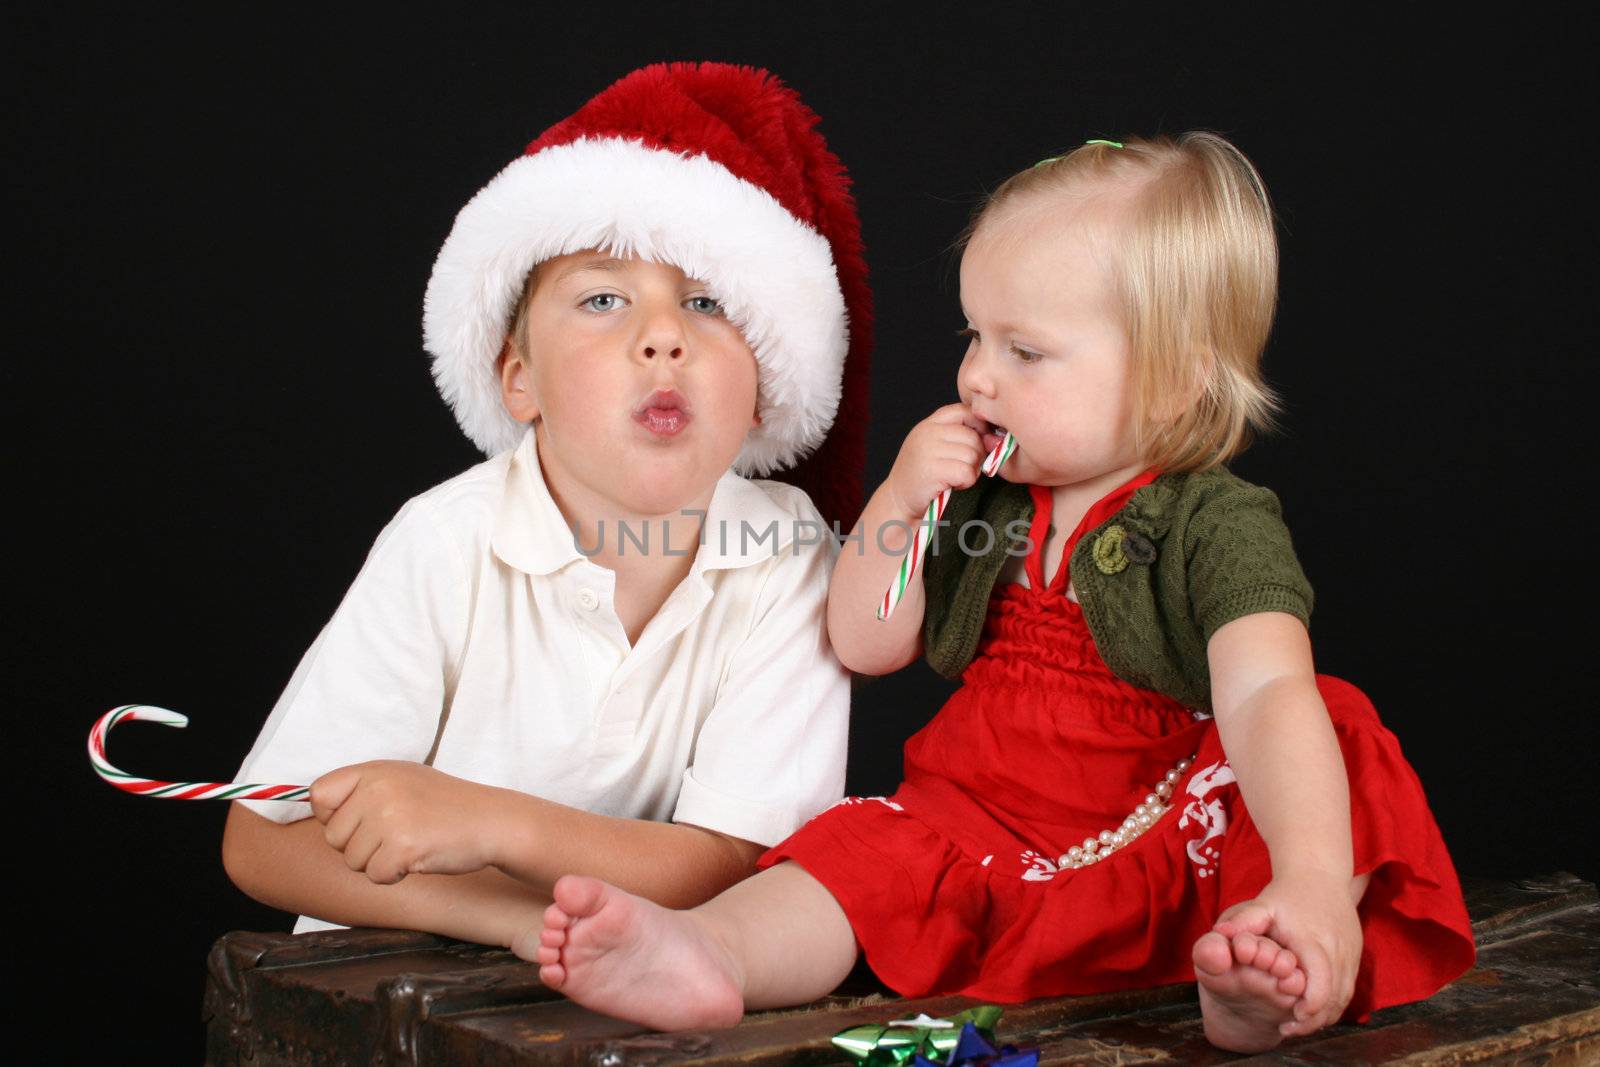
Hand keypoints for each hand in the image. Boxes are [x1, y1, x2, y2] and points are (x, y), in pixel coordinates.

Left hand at [310, 761, 508, 884]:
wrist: (492, 821)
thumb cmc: (446, 806)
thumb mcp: (403, 780)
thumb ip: (363, 790)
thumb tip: (315, 806)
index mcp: (375, 770)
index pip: (319, 794)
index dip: (332, 816)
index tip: (359, 822)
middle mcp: (378, 789)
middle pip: (333, 836)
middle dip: (359, 847)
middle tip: (396, 836)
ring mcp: (390, 817)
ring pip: (352, 860)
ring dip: (378, 862)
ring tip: (411, 844)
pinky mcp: (402, 846)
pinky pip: (375, 876)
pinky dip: (394, 875)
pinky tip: (417, 858)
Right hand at [883, 403, 986, 517]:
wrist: (899, 501)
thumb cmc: (922, 475)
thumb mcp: (935, 446)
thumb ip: (958, 435)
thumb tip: (993, 438)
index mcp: (929, 424)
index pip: (964, 411)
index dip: (979, 426)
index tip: (977, 443)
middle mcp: (927, 432)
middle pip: (973, 437)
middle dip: (975, 456)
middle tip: (961, 468)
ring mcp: (929, 450)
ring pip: (973, 455)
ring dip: (971, 471)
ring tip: (954, 476)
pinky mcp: (933, 470)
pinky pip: (967, 472)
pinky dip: (966, 482)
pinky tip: (953, 484)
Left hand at [1213, 872, 1362, 1036]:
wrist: (1319, 874)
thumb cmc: (1286, 895)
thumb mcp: (1262, 905)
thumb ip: (1242, 922)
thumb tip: (1219, 934)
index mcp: (1314, 940)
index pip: (1321, 982)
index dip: (1310, 1006)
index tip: (1291, 1019)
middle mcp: (1337, 950)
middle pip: (1335, 997)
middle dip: (1314, 1019)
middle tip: (1289, 1030)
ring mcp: (1350, 954)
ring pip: (1344, 996)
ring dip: (1325, 1015)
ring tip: (1299, 1024)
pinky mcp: (1355, 956)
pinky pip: (1348, 988)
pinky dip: (1333, 1004)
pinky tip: (1313, 1010)